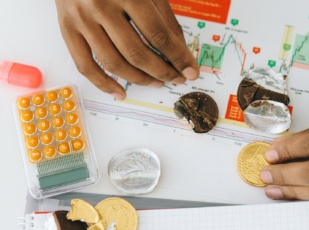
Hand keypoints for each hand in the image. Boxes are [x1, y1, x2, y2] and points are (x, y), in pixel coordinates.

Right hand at [55, 0, 198, 99]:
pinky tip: (120, 92)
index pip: (158, 35)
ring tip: (155, 83)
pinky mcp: (67, 30)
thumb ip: (165, 19)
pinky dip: (103, 84)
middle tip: (176, 79)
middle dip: (161, 71)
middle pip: (136, 52)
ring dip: (138, 79)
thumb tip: (180, 53)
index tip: (190, 72)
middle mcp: (101, 6)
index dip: (177, 57)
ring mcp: (81, 19)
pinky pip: (85, 65)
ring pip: (113, 62)